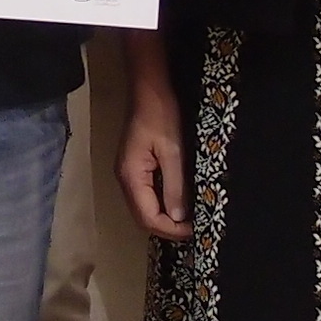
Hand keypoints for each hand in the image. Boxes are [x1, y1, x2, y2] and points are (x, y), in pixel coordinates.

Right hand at [118, 70, 191, 242]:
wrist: (150, 90)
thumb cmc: (161, 115)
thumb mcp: (173, 151)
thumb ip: (174, 185)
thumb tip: (178, 216)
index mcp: (131, 176)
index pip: (148, 217)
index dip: (171, 229)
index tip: (195, 230)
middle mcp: (126, 179)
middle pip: (143, 217)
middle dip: (168, 228)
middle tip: (194, 228)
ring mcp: (129, 174)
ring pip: (145, 208)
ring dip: (165, 218)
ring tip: (189, 220)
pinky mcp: (136, 168)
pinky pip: (147, 195)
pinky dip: (162, 204)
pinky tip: (179, 203)